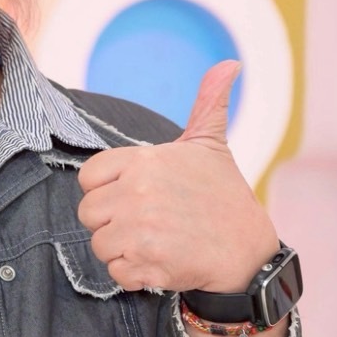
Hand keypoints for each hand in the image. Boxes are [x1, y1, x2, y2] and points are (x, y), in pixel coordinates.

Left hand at [76, 61, 279, 293]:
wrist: (248, 251)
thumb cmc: (224, 196)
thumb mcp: (211, 145)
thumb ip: (207, 103)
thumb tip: (230, 64)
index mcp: (144, 162)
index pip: (88, 177)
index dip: (105, 189)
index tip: (132, 194)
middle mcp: (138, 194)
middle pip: (88, 213)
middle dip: (112, 222)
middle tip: (145, 222)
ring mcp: (141, 231)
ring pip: (99, 244)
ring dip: (122, 249)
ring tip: (154, 241)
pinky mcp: (148, 264)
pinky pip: (115, 272)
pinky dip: (133, 273)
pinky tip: (158, 261)